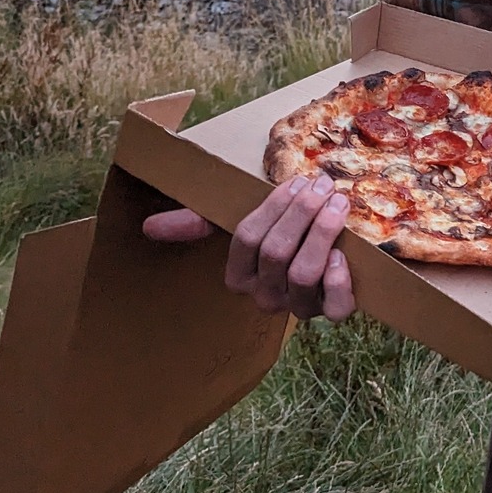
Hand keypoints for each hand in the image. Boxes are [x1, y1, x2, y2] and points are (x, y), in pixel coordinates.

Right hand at [142, 175, 355, 321]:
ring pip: (303, 274)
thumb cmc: (282, 230)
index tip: (297, 181)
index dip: (273, 208)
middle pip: (276, 252)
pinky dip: (339, 280)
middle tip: (322, 186)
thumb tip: (149, 227)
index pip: (247, 239)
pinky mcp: (332, 311)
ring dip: (322, 233)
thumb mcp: (241, 222)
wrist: (330, 244)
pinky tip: (342, 254)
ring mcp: (299, 307)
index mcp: (240, 277)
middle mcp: (265, 296)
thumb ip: (198, 222)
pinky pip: (335, 307)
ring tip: (338, 204)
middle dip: (301, 213)